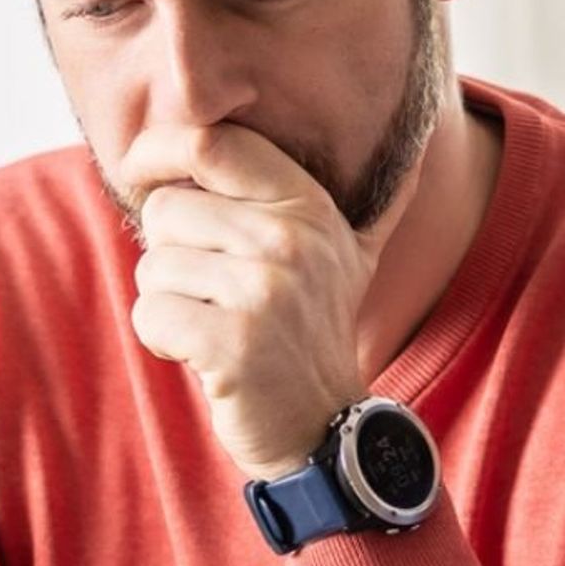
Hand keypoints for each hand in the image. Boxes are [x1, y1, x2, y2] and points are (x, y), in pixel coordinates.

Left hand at [119, 125, 419, 481]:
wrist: (323, 427)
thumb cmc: (312, 335)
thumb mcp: (353, 258)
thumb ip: (373, 201)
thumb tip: (424, 138)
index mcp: (307, 205)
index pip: (212, 143)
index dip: (157, 150)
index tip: (140, 176)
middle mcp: (291, 238)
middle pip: (165, 209)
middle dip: (167, 254)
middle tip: (208, 293)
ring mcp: (264, 291)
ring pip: (153, 267)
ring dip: (166, 303)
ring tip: (214, 326)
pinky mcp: (233, 343)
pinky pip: (151, 315)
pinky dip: (161, 340)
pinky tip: (202, 355)